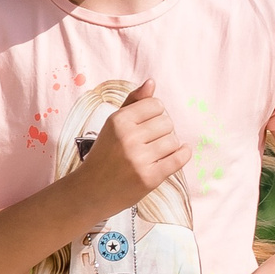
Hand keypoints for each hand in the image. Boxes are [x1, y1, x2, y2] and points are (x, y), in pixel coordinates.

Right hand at [77, 79, 190, 216]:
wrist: (91, 191)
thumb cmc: (104, 155)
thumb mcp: (112, 125)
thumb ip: (133, 102)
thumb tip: (151, 82)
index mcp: (118, 121)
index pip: (156, 105)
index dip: (155, 114)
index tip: (148, 124)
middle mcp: (128, 138)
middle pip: (167, 122)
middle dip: (162, 130)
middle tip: (150, 142)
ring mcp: (139, 159)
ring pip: (173, 141)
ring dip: (168, 146)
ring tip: (155, 153)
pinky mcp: (149, 177)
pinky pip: (178, 158)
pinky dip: (183, 154)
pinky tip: (181, 152)